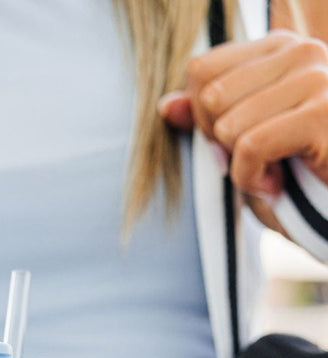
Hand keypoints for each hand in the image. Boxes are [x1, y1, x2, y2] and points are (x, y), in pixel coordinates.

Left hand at [160, 30, 327, 197]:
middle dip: (220, 144)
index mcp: (278, 50)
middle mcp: (300, 53)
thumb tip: (165, 107)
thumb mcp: (242, 146)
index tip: (234, 144)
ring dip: (241, 167)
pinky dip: (252, 179)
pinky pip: (251, 147)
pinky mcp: (321, 115)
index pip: (201, 70)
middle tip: (254, 163)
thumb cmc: (294, 180)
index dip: (202, 118)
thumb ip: (207, 120)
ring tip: (273, 174)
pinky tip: (276, 186)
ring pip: (228, 126)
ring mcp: (315, 79)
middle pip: (210, 97)